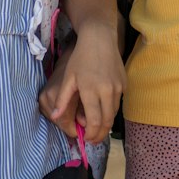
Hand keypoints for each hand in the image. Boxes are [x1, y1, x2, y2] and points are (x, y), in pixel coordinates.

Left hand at [38, 25, 124, 143]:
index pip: (94, 122)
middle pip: (107, 122)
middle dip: (100, 134)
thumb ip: (62, 100)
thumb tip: (55, 117)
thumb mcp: (68, 78)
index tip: (86, 140)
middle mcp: (107, 91)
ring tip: (97, 129)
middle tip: (93, 140)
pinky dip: (111, 110)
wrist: (100, 38)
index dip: (91, 134)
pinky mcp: (124, 83)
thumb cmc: (80, 58)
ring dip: (106, 123)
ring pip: (114, 114)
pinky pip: (118, 102)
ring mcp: (118, 87)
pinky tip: (103, 111)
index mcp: (91, 91)